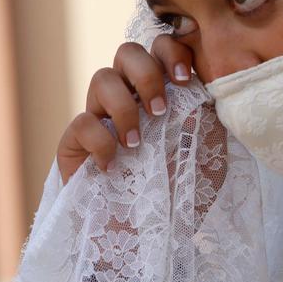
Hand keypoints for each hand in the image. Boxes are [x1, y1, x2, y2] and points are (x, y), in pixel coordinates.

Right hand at [56, 34, 193, 183]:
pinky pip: (81, 123)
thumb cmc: (182, 189)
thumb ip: (206, 119)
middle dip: (145, 74)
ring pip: (101, 79)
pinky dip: (100, 142)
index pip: (161, 48)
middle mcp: (129, 95)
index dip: (171, 52)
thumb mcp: (207, 153)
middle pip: (126, 52)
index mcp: (161, 90)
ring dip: (124, 107)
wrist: (151, 234)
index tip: (184, 80)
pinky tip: (113, 166)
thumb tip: (203, 89)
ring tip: (137, 143)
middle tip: (160, 110)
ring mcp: (100, 116)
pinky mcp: (75, 143)